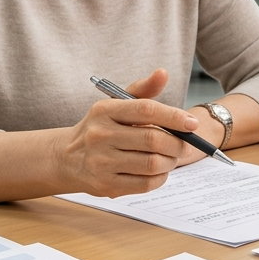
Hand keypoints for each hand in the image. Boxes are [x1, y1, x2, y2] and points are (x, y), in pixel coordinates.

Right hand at [57, 69, 194, 196]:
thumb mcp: (115, 105)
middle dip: (177, 144)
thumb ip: (142, 90)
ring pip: (152, 164)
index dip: (173, 116)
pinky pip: (146, 184)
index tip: (192, 123)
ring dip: (170, 162)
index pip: (145, 109)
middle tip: (186, 145)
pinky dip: (160, 178)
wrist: (67, 158)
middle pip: (153, 140)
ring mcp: (101, 163)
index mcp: (104, 111)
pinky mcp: (106, 185)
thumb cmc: (100, 128)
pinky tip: (159, 171)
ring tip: (172, 157)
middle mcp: (100, 135)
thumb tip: (163, 73)